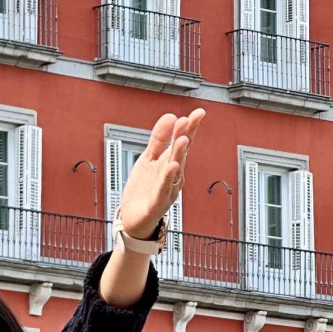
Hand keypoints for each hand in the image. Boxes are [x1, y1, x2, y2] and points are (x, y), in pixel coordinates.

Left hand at [116, 108, 204, 239]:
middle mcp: (173, 175)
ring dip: (179, 154)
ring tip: (183, 139)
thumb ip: (158, 139)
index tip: (198, 112)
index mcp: (170, 163)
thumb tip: (171, 116)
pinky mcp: (157, 202)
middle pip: (180, 153)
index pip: (183, 143)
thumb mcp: (148, 159)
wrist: (133, 219)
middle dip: (185, 136)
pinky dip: (167, 178)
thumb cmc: (144, 189)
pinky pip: (163, 189)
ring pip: (174, 170)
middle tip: (190, 120)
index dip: (190, 128)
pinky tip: (171, 167)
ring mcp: (167, 189)